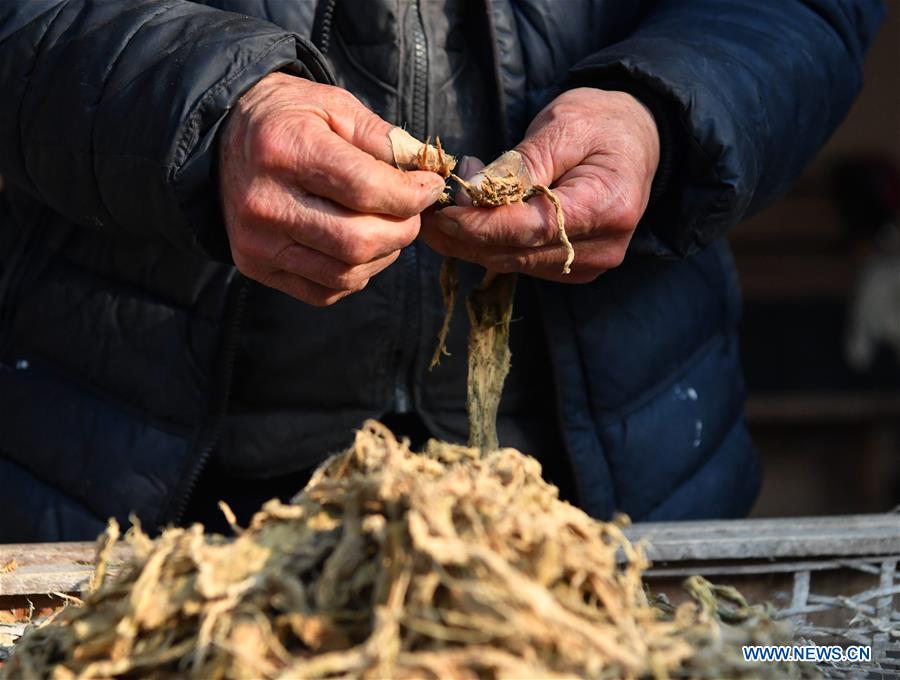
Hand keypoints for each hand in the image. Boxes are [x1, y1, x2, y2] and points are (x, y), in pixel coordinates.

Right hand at [220, 73, 445, 304]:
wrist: (223, 139)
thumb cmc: (289, 119)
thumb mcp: (335, 107)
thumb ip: (385, 139)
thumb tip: (427, 174)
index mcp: (285, 150)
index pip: (365, 189)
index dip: (411, 194)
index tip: (429, 188)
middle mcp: (265, 202)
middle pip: (358, 241)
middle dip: (403, 230)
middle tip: (411, 213)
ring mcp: (258, 242)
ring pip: (346, 274)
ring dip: (383, 256)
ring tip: (387, 228)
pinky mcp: (257, 267)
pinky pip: (325, 291)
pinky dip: (356, 275)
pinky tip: (358, 248)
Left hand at [422, 87, 659, 282]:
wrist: (636, 138)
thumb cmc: (601, 123)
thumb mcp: (562, 126)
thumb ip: (519, 165)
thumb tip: (471, 194)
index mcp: (607, 207)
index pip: (531, 229)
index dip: (480, 225)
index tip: (441, 214)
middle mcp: (603, 247)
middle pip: (518, 253)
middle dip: (467, 235)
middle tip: (429, 210)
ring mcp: (589, 263)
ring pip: (513, 263)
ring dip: (473, 241)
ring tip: (446, 208)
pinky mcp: (572, 267)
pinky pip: (521, 262)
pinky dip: (490, 244)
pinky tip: (469, 221)